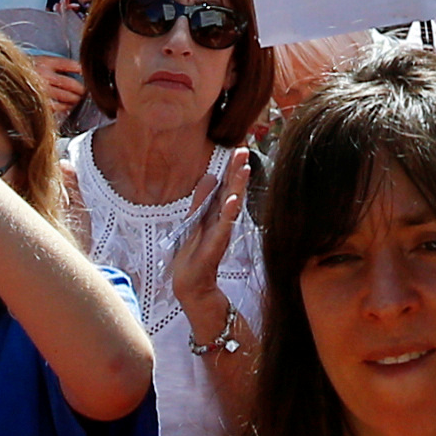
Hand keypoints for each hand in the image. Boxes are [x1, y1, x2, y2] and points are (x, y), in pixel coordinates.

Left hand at [171, 149, 246, 322]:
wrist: (192, 286)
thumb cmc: (194, 256)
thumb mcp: (194, 222)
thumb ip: (202, 201)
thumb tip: (211, 177)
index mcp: (215, 214)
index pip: (225, 187)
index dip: (231, 169)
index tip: (238, 148)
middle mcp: (220, 221)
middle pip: (230, 191)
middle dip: (236, 171)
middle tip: (244, 150)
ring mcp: (219, 232)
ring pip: (230, 205)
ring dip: (236, 187)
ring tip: (243, 169)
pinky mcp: (215, 246)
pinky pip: (222, 226)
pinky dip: (227, 213)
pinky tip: (232, 200)